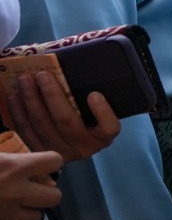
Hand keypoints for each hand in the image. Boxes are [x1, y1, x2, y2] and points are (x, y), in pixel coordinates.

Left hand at [0, 72, 119, 161]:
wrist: (68, 141)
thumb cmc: (86, 117)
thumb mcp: (96, 112)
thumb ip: (93, 97)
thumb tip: (82, 67)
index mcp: (102, 137)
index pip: (109, 128)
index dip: (102, 112)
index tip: (94, 94)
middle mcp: (83, 148)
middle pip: (67, 122)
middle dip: (53, 96)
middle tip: (42, 75)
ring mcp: (59, 152)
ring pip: (43, 126)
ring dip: (31, 100)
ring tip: (24, 80)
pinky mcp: (39, 152)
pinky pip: (26, 132)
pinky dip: (18, 113)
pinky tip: (14, 97)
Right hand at [0, 149, 63, 219]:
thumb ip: (9, 152)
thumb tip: (23, 153)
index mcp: (14, 167)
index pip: (54, 161)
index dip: (50, 161)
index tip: (43, 164)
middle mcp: (16, 192)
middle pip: (54, 197)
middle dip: (47, 192)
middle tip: (34, 187)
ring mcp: (5, 215)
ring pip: (35, 218)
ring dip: (28, 211)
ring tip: (16, 203)